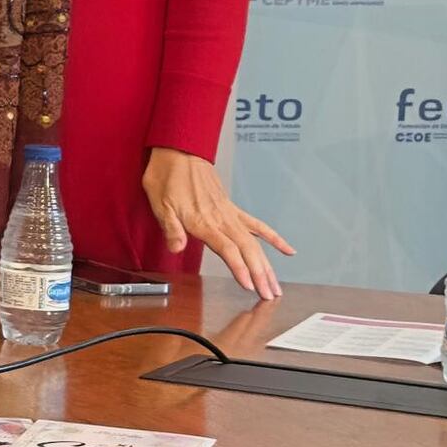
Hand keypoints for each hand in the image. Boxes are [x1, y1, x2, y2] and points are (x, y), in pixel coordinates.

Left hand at [146, 148, 291, 301]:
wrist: (178, 151)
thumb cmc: (166, 176)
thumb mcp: (159, 203)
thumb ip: (170, 227)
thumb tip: (176, 248)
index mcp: (203, 221)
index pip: (227, 249)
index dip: (239, 268)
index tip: (250, 286)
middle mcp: (220, 219)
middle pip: (246, 250)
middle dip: (260, 274)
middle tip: (270, 295)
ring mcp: (229, 214)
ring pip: (255, 243)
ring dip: (267, 265)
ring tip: (276, 286)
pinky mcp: (232, 209)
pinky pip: (257, 225)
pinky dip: (273, 238)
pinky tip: (287, 250)